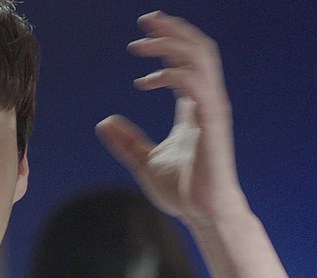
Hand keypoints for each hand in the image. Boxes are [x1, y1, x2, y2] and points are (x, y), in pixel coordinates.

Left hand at [95, 11, 248, 226]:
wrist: (204, 216)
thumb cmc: (183, 191)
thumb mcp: (144, 162)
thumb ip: (127, 141)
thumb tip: (104, 122)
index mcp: (194, 107)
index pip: (188, 60)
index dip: (168, 42)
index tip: (139, 40)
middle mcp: (206, 102)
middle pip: (198, 49)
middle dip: (172, 29)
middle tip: (144, 22)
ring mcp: (212, 111)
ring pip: (200, 59)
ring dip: (171, 44)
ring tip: (141, 45)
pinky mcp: (212, 125)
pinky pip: (196, 86)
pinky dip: (172, 75)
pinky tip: (146, 81)